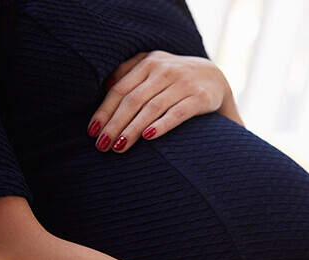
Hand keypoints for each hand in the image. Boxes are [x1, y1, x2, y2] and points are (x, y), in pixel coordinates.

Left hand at [87, 51, 242, 152]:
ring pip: (152, 108)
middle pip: (133, 100)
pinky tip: (148, 137)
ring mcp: (184, 83)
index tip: (92, 131)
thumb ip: (129, 70)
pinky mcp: (200, 97)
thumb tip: (104, 86)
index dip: (104, 111)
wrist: (216, 77)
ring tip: (120, 146)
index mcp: (149, 63)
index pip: (120, 89)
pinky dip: (162, 125)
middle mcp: (165, 70)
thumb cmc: (176, 76)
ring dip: (133, 129)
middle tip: (102, 145)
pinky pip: (178, 113)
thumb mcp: (154, 65)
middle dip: (115, 124)